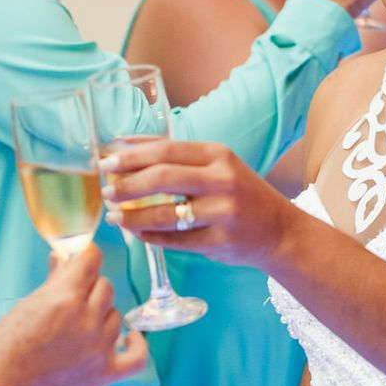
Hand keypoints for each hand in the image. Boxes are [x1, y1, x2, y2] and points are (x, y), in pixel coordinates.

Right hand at [0, 247, 146, 385]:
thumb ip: (53, 281)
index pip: (91, 260)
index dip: (86, 257)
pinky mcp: (106, 372)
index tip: (82, 260)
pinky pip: (138, 355)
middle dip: (90, 288)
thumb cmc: (7, 348)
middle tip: (73, 301)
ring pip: (116, 315)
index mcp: (64, 298)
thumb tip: (64, 258)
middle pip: (105, 287)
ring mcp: (99, 347)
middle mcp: (86, 319)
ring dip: (103, 316)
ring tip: (81, 327)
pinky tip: (129, 337)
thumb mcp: (26, 305)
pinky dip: (136, 344)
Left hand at [101, 139, 293, 267]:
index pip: (166, 151)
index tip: (105, 163)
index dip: (131, 156)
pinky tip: (137, 234)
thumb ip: (176, 156)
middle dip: (127, 185)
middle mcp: (223, 180)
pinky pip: (176, 241)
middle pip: (163, 178)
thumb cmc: (240, 194)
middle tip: (106, 191)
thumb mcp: (217, 165)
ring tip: (115, 217)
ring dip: (134, 217)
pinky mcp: (221, 241)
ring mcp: (223, 212)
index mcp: (218, 155)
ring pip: (167, 214)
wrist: (280, 231)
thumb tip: (124, 144)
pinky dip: (151, 237)